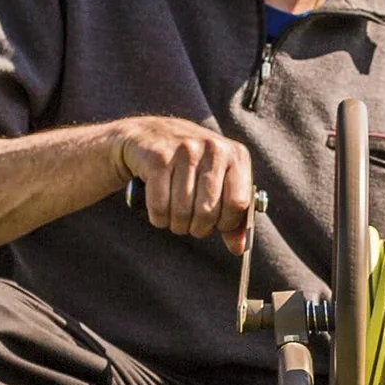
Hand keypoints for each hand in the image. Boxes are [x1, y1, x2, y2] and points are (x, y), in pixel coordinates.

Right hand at [112, 116, 252, 254]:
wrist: (146, 135)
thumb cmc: (189, 165)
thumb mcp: (216, 181)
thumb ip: (232, 215)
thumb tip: (238, 249)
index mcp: (236, 155)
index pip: (238, 204)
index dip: (227, 224)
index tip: (217, 225)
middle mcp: (213, 149)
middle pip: (208, 211)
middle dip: (199, 228)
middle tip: (192, 226)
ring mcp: (185, 150)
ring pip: (182, 211)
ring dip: (177, 225)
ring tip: (176, 219)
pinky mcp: (157, 157)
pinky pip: (159, 205)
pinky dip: (158, 218)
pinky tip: (160, 213)